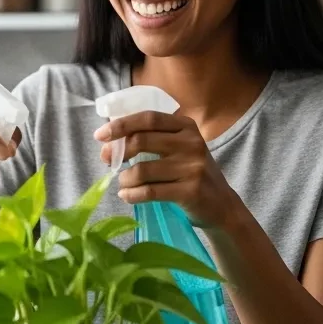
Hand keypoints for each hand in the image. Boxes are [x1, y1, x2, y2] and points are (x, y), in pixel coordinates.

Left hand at [96, 110, 241, 228]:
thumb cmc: (191, 173)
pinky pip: (150, 192)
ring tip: (124, 183)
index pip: (148, 118)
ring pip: (142, 170)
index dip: (121, 124)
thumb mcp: (178, 148)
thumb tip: (107, 146)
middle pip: (141, 141)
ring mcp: (193, 167)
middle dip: (118, 151)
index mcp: (186, 126)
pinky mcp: (191, 191)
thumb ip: (150, 140)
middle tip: (108, 161)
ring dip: (125, 179)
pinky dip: (132, 195)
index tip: (100, 135)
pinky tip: (127, 196)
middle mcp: (192, 143)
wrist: (222, 205)